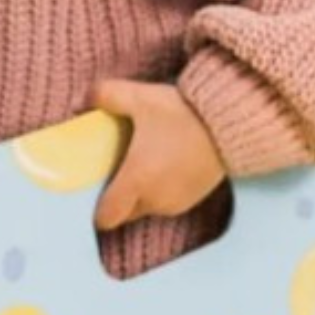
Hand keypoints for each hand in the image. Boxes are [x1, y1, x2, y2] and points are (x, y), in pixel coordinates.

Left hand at [90, 79, 226, 229]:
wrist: (230, 121)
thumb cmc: (182, 112)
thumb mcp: (139, 97)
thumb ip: (105, 96)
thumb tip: (84, 101)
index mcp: (136, 181)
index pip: (106, 217)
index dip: (97, 210)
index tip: (96, 191)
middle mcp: (155, 200)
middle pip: (125, 213)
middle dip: (118, 198)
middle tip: (117, 170)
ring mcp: (177, 203)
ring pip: (147, 208)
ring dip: (141, 194)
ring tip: (144, 164)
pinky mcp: (194, 199)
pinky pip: (168, 203)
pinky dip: (162, 191)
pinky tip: (165, 165)